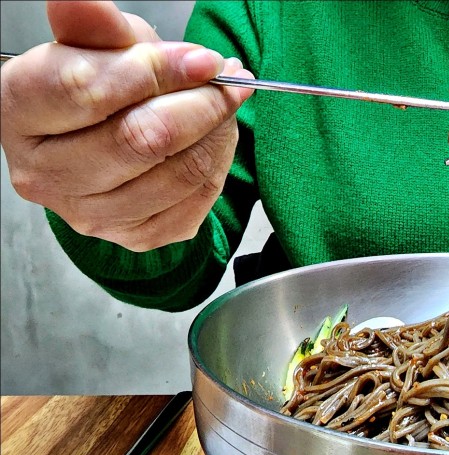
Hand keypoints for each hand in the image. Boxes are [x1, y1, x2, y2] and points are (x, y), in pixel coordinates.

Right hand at [0, 1, 253, 250]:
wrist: (106, 139)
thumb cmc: (99, 87)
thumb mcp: (97, 44)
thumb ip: (95, 26)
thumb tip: (82, 1)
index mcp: (20, 110)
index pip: (88, 90)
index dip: (156, 70)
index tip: (201, 58)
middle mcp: (45, 172)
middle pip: (141, 138)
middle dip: (201, 102)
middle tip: (226, 79)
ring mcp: (88, 213)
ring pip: (179, 172)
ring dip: (217, 132)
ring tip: (223, 103)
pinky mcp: (133, 236)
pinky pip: (197, 201)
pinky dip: (218, 163)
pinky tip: (213, 138)